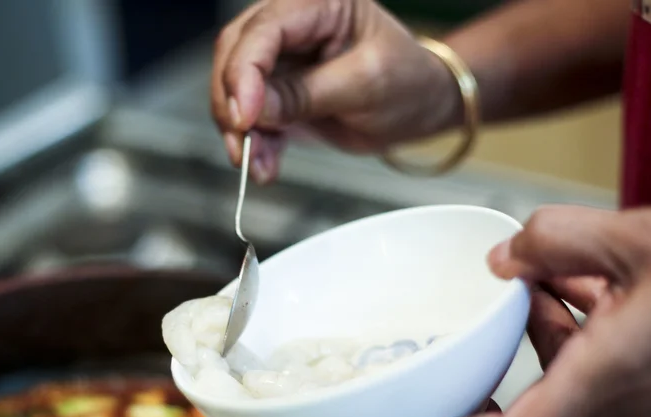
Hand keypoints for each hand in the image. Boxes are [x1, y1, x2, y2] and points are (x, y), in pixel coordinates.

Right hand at [211, 0, 460, 182]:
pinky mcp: (277, 92)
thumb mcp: (366, 84)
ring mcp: (281, 59)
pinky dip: (253, 144)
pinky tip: (264, 167)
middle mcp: (292, 24)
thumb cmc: (407, 81)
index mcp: (318, 5)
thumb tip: (257, 109)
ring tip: (258, 166)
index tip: (245, 116)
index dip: (245, 73)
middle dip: (232, 104)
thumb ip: (308, 94)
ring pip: (234, 89)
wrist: (418, 106)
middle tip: (242, 144)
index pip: (263, 31)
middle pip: (235, 55)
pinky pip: (250, 117)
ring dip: (240, 132)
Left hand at [430, 205, 650, 416]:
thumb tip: (503, 258)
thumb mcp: (636, 234)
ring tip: (534, 303)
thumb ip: (555, 240)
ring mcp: (647, 414)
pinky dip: (572, 362)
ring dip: (535, 372)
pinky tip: (581, 300)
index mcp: (606, 379)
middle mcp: (623, 411)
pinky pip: (599, 402)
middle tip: (463, 392)